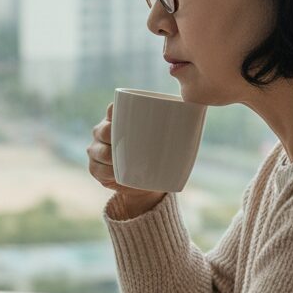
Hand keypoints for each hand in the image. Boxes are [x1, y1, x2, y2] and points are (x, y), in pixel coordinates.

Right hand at [87, 102, 165, 218]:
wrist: (147, 183)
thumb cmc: (157, 154)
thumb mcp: (167, 138)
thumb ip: (176, 126)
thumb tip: (198, 113)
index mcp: (118, 119)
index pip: (114, 110)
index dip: (115, 110)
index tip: (122, 112)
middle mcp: (103, 131)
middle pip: (103, 130)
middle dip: (112, 135)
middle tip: (130, 143)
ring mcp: (96, 150)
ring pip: (99, 151)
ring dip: (110, 157)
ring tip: (125, 162)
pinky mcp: (94, 168)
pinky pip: (97, 169)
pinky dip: (107, 172)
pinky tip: (116, 173)